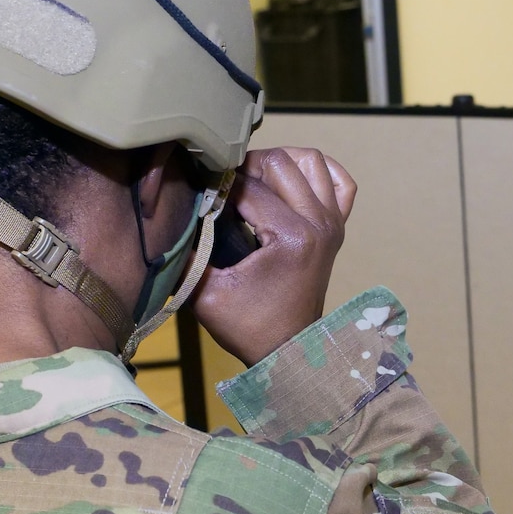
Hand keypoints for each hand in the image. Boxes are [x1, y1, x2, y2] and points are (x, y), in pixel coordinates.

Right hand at [193, 147, 355, 366]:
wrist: (288, 352)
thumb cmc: (248, 326)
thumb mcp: (206, 293)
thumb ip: (188, 252)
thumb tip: (171, 213)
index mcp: (291, 237)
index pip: (249, 187)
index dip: (219, 185)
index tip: (202, 195)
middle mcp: (318, 223)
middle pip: (280, 163)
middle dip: (246, 167)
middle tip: (225, 187)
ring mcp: (333, 223)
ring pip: (311, 162)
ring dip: (280, 163)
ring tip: (255, 181)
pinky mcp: (338, 228)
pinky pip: (341, 183)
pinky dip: (319, 173)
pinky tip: (294, 182)